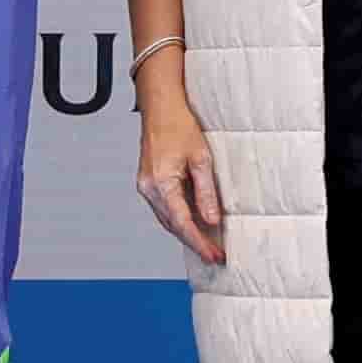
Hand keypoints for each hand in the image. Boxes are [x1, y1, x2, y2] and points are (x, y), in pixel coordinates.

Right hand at [132, 79, 225, 264]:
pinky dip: (179, 219)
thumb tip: (212, 221)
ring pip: (167, 219)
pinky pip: (164, 208)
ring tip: (208, 244)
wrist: (160, 107)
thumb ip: (206, 193)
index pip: (182, 223)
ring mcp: (146, 186)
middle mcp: (148, 188)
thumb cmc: (179, 125)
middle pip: (173, 226)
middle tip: (215, 255)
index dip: (200, 242)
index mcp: (160, 183)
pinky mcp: (148, 183)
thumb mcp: (201, 159)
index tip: (215, 255)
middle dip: (195, 242)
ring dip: (187, 233)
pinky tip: (194, 223)